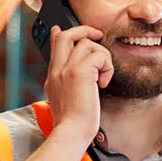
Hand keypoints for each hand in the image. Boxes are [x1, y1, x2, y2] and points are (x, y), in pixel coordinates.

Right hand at [43, 25, 112, 140]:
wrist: (71, 132)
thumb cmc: (72, 121)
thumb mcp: (64, 98)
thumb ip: (66, 82)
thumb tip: (73, 72)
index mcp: (53, 76)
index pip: (55, 45)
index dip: (61, 33)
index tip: (61, 28)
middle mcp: (58, 69)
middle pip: (68, 35)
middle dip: (85, 30)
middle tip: (98, 36)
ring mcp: (67, 69)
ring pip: (88, 44)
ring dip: (103, 57)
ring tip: (103, 76)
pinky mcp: (81, 72)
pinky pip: (99, 56)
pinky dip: (107, 67)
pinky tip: (103, 84)